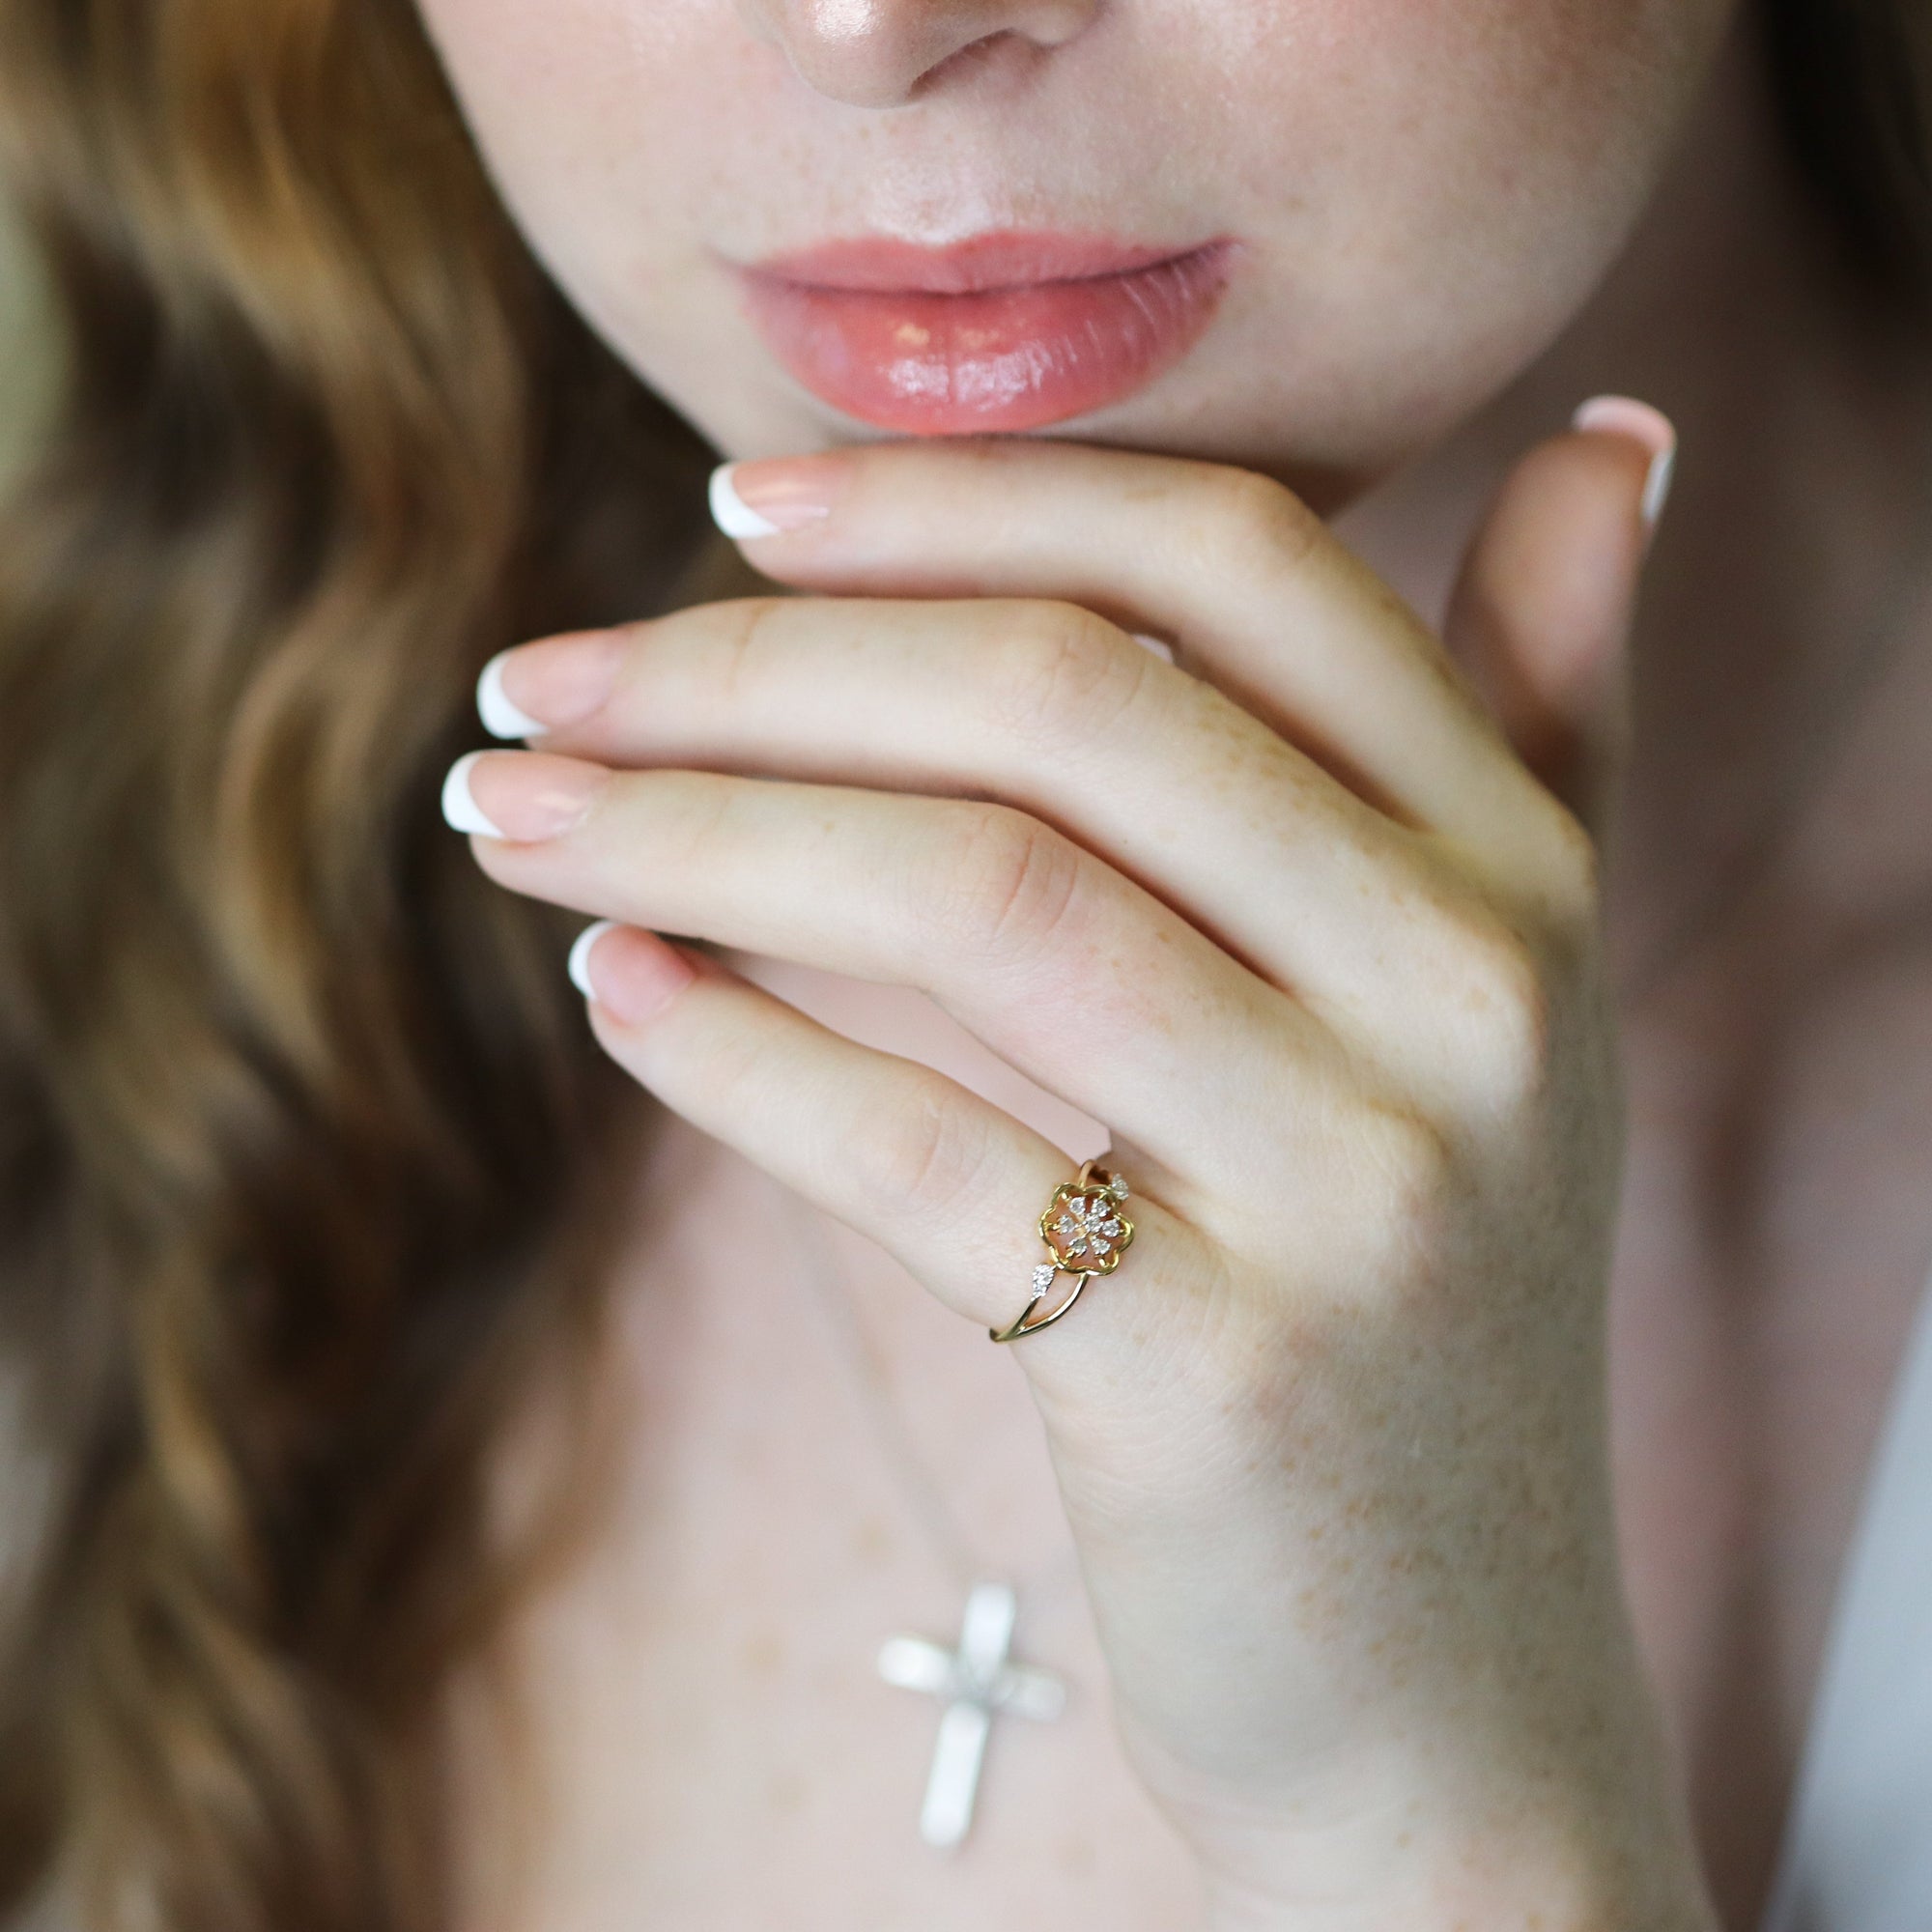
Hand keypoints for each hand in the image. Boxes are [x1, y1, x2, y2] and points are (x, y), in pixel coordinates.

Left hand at [443, 432, 1712, 1928]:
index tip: (732, 507)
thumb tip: (1611, 435)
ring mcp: (1359, 1190)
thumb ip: (1551, 711)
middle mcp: (1470, 994)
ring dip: (685, 830)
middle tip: (534, 681)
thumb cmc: (1422, 1292)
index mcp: (1521, 866)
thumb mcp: (1516, 990)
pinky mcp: (1217, 1382)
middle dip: (751, 662)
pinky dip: (730, 1054)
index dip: (960, 501)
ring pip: (970, 898)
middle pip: (1060, 708)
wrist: (1446, 1675)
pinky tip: (612, 988)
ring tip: (509, 813)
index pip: (1235, 564)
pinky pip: (917, 1156)